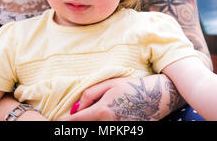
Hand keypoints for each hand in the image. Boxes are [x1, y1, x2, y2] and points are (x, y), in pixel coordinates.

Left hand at [60, 75, 175, 120]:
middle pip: (85, 128)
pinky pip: (109, 130)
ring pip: (97, 130)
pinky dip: (104, 124)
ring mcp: (120, 130)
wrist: (159, 97)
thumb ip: (90, 95)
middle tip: (74, 118)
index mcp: (103, 112)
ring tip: (94, 113)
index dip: (64, 123)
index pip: (76, 121)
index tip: (57, 122)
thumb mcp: (110, 85)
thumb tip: (76, 108)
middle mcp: (109, 125)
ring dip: (91, 124)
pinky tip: (110, 115)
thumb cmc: (134, 87)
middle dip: (77, 124)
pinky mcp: (127, 132)